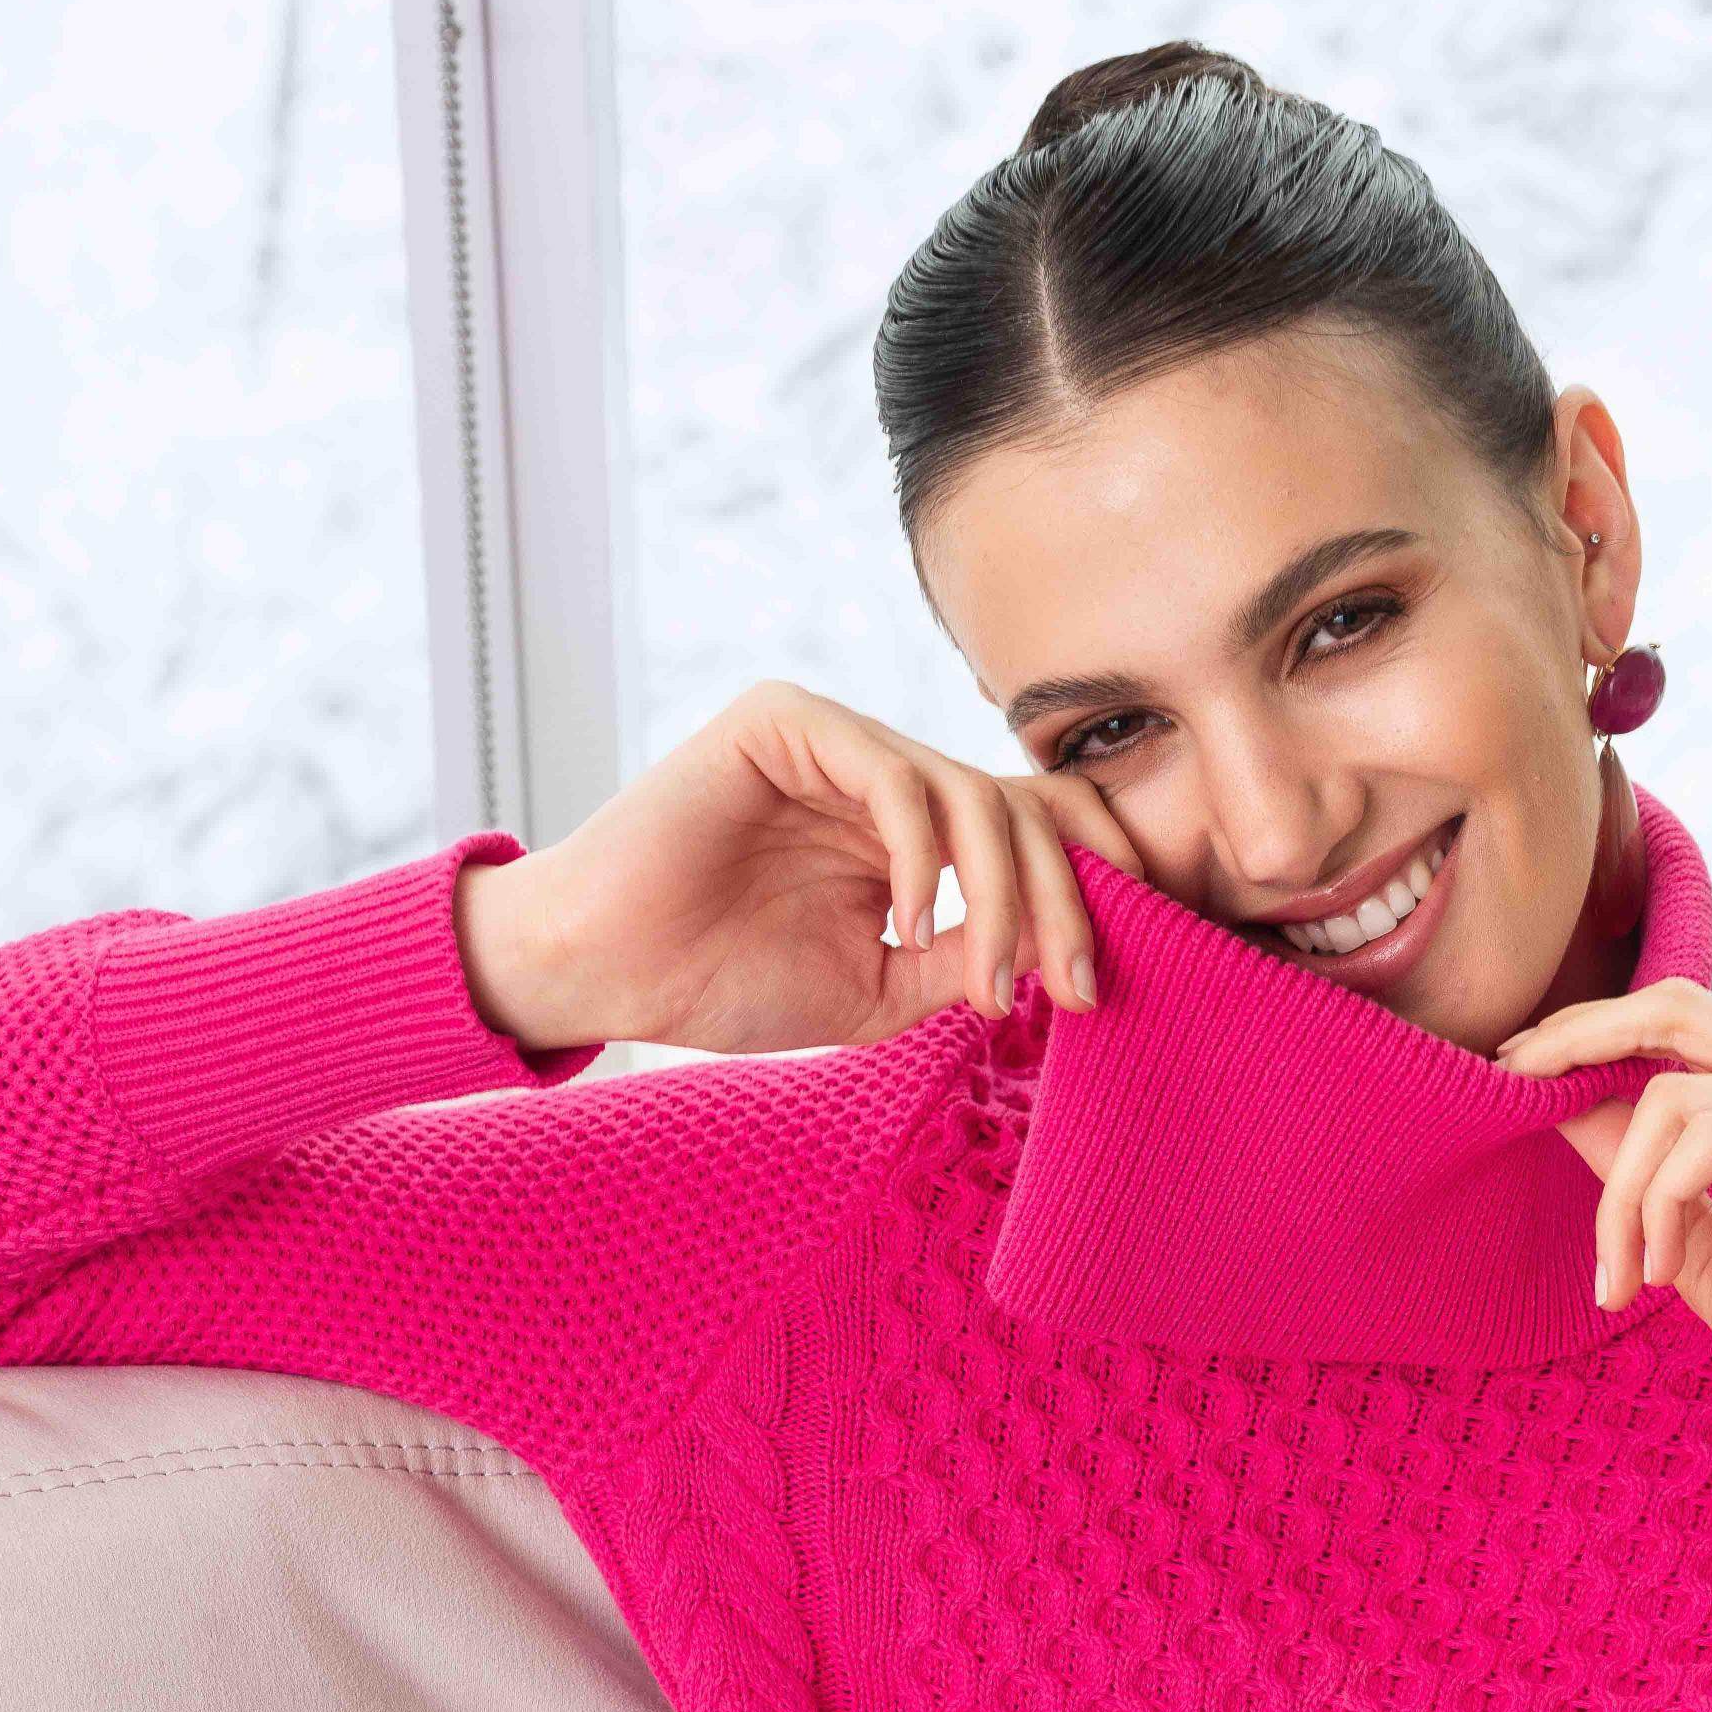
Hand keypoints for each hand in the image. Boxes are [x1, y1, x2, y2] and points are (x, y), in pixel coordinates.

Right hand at [450, 678, 1147, 1057]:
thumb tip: (1067, 955)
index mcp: (914, 832)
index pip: (1038, 827)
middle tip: (1071, 991)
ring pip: (974, 792)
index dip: (1095, 887)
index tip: (1105, 980)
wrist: (606, 972)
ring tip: (991, 978)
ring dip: (1006, 893)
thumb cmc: (726, 982)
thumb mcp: (885, 991)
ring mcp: (838, 741)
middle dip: (1067, 905)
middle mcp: (885, 776)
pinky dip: (926, 857)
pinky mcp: (786, 721)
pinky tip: (914, 925)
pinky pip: (896, 775)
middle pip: (1026, 809)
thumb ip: (972, 959)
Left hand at [1494, 979, 1711, 1447]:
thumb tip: (1562, 1096)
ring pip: (1672, 1097)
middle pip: (1679, 1008)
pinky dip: (1657, 1208)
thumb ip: (1640, 1169)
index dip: (1597, 1029)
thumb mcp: (1693, 1242)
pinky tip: (1664, 1277)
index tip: (1518, 1072)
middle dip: (1579, 1042)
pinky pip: (1702, 1138)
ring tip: (1622, 1277)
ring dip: (1620, 1195)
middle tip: (1511, 1086)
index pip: (1690, 1019)